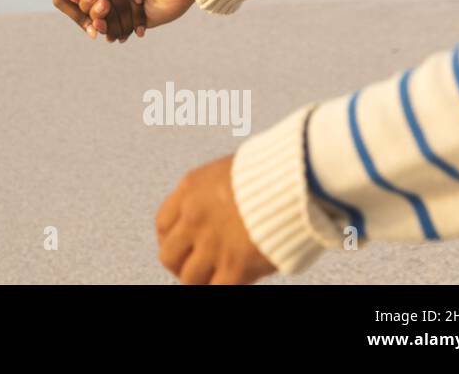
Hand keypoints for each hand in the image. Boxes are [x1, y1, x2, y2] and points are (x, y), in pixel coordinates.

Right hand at [65, 0, 191, 32]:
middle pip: (99, 6)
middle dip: (92, 9)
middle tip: (94, 9)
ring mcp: (131, 7)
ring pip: (111, 20)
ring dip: (103, 23)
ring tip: (98, 26)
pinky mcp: (142, 20)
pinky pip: (126, 30)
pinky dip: (118, 33)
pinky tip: (111, 35)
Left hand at [155, 154, 276, 284]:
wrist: (297, 180)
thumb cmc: (271, 171)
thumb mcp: (228, 170)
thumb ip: (211, 191)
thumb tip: (212, 208)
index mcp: (190, 190)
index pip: (162, 224)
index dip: (168, 240)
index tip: (180, 247)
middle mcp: (194, 217)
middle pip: (168, 255)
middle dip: (179, 265)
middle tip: (193, 268)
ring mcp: (212, 243)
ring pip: (188, 278)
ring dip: (198, 281)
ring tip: (212, 279)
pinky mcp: (235, 264)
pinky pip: (216, 289)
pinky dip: (219, 288)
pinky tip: (232, 282)